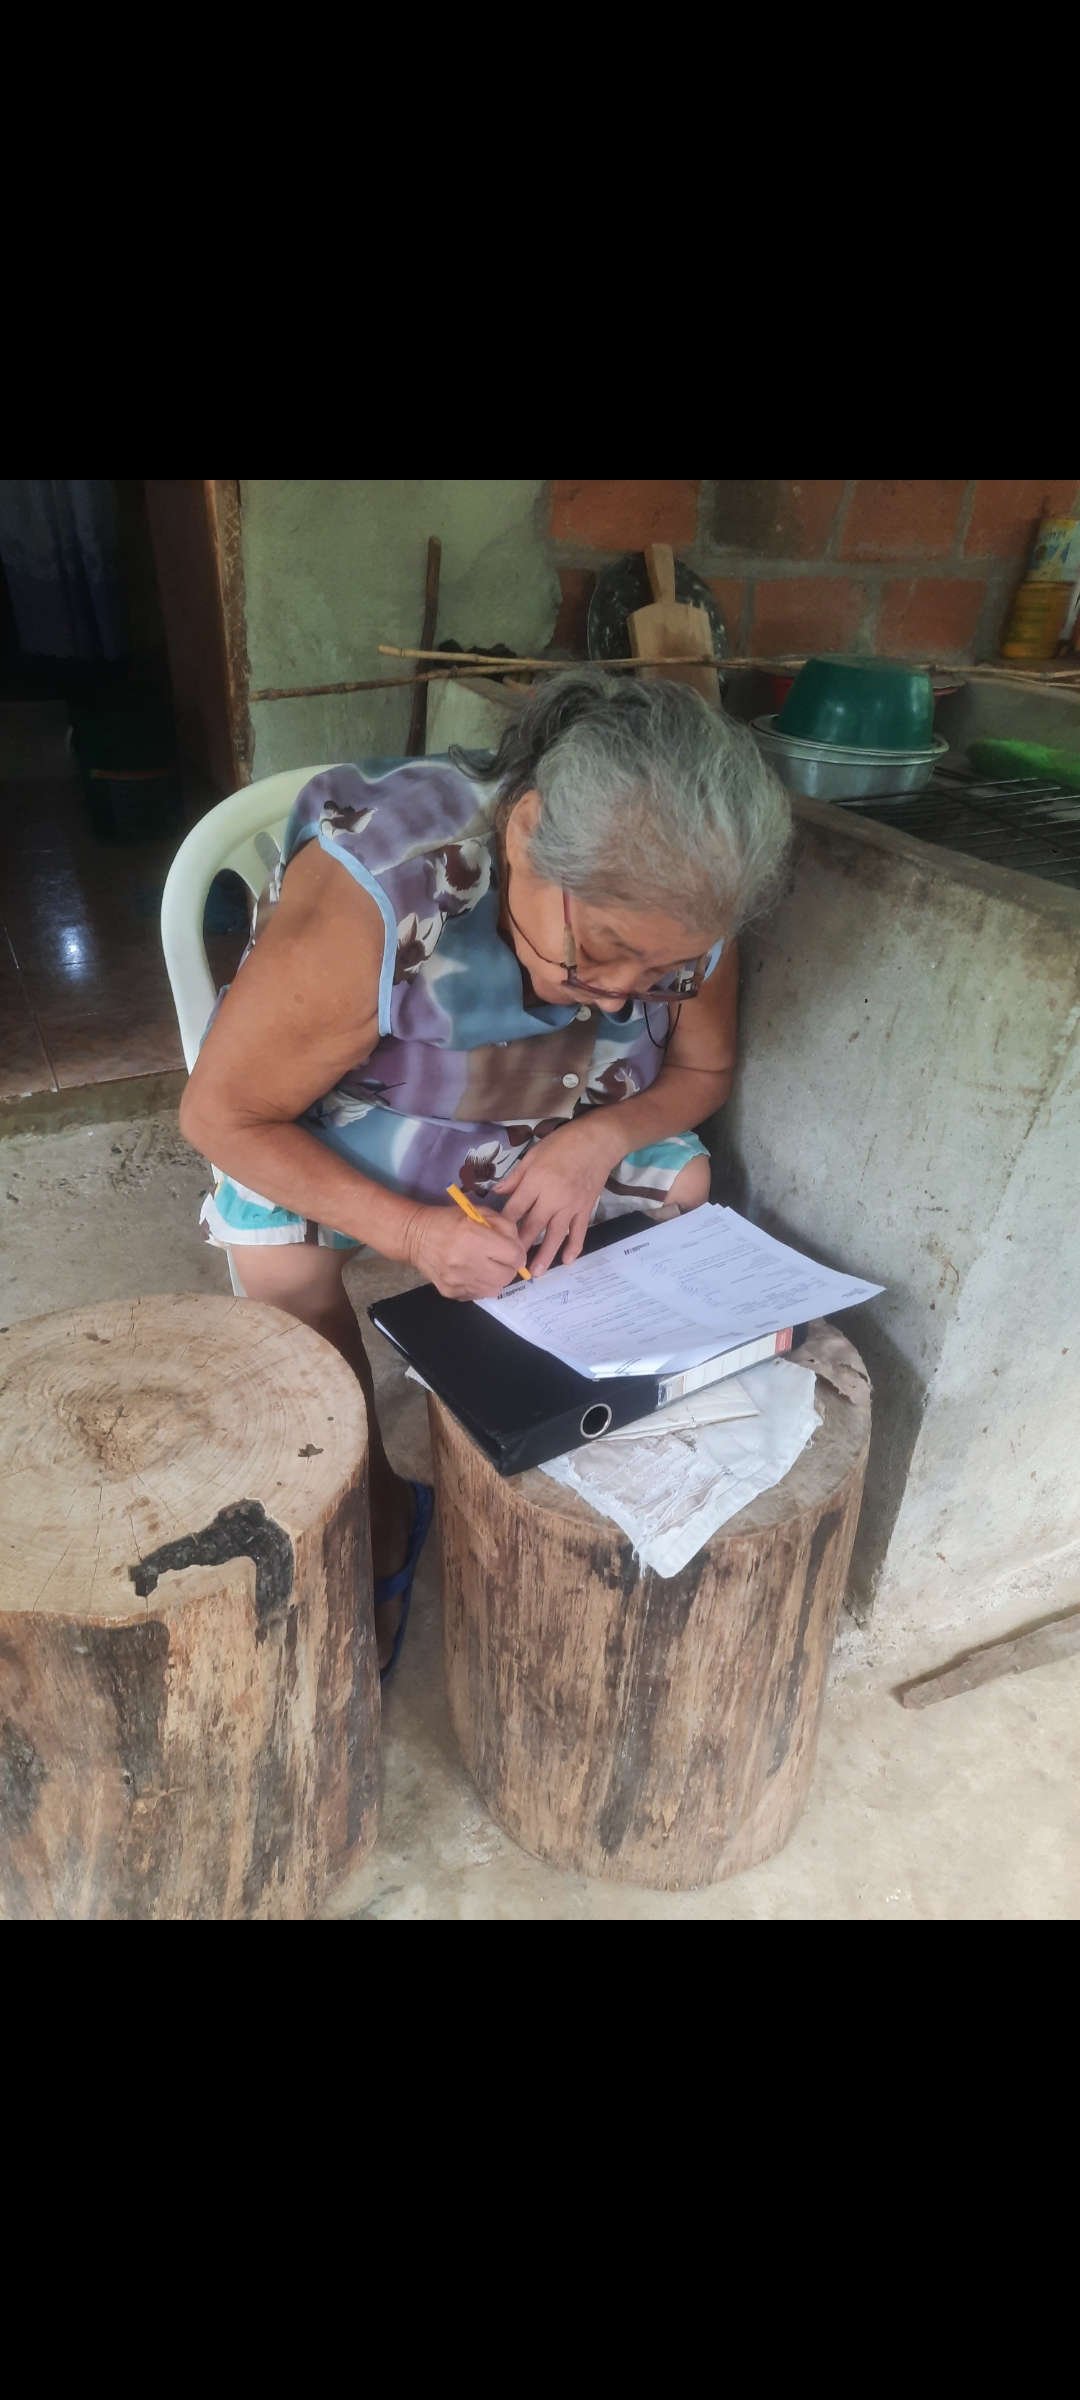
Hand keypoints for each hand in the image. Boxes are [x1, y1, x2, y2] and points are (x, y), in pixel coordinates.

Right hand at [409, 1201, 528, 1299]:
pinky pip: (478, 1295)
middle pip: (507, 1276)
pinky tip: (472, 1273)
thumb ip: (505, 1227)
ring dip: (495, 1278)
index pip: (514, 1256)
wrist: (416, 1236)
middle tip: (501, 1260)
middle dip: (509, 1268)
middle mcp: (465, 1261)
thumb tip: (520, 1247)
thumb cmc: (450, 1221)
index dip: (518, 1253)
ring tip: (486, 1266)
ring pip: (495, 1289)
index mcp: (474, 1237)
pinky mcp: (451, 1292)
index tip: (512, 1251)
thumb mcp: (479, 1212)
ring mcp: (457, 1280)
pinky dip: (480, 1285)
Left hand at [495, 1122, 613, 1272]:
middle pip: (533, 1226)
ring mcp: (571, 1205)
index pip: (516, 1208)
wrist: (597, 1141)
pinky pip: (579, 1232)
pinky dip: (574, 1247)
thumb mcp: (533, 1154)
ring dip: (545, 1254)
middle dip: (520, 1246)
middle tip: (510, 1265)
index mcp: (536, 1181)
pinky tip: (566, 1261)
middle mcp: (552, 1196)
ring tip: (535, 1273)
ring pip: (555, 1234)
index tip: (494, 1239)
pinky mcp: (585, 1209)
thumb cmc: (562, 1144)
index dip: (504, 1225)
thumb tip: (497, 1192)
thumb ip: (516, 1177)